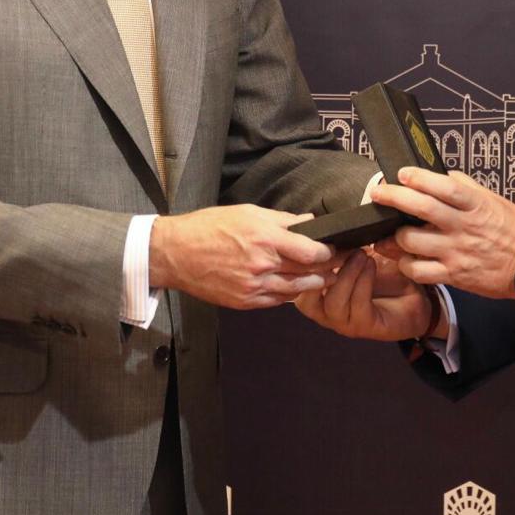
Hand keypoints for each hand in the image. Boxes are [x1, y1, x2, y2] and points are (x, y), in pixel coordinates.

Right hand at [149, 205, 333, 309]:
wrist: (175, 253)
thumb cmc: (208, 227)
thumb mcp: (248, 212)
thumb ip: (282, 220)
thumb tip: (309, 222)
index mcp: (265, 239)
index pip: (312, 251)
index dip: (329, 252)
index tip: (336, 248)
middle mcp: (263, 265)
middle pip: (308, 272)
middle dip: (328, 269)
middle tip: (339, 265)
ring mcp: (254, 286)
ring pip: (296, 290)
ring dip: (313, 285)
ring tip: (323, 278)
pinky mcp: (245, 302)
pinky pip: (277, 301)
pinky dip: (289, 294)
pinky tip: (295, 287)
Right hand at [295, 249, 438, 341]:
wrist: (416, 296)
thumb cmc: (383, 273)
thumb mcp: (358, 251)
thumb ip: (341, 242)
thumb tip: (328, 223)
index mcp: (317, 292)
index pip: (295, 282)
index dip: (301, 262)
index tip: (318, 238)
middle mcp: (325, 310)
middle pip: (304, 299)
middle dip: (320, 272)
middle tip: (336, 249)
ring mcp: (344, 321)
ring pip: (333, 302)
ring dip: (347, 274)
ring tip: (360, 254)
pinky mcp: (365, 326)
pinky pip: (358, 305)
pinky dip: (364, 282)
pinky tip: (371, 265)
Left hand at [372, 168, 514, 299]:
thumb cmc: (513, 229)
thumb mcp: (493, 200)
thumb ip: (465, 187)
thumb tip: (438, 175)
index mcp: (475, 205)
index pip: (443, 186)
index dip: (419, 177)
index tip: (401, 173)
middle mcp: (463, 227)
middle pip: (421, 209)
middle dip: (393, 198)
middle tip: (377, 194)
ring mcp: (456, 252)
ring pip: (412, 242)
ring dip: (393, 236)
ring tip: (385, 233)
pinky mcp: (453, 275)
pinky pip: (419, 271)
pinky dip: (405, 264)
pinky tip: (403, 258)